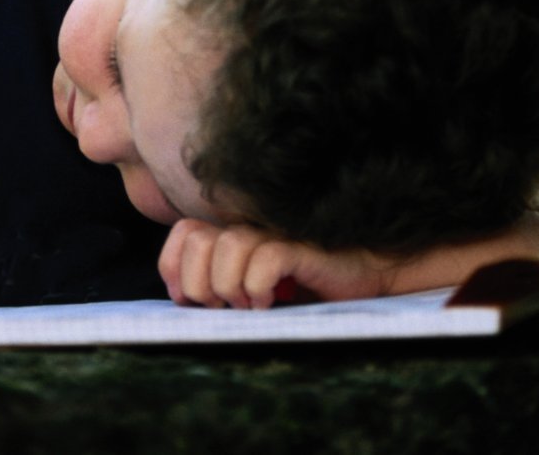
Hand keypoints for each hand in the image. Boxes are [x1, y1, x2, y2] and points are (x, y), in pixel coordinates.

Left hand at [158, 220, 394, 308]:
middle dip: (198, 282)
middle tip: (219, 309)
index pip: (184, 232)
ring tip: (246, 307)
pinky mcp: (303, 249)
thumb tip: (182, 303)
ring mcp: (276, 236)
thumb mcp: (251, 293)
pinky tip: (269, 303)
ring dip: (228, 285)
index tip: (186, 301)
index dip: (173, 266)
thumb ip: (219, 289)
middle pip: (197, 239)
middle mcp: (251, 230)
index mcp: (233, 236)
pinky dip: (259, 285)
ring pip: (229, 245)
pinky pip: (266, 258)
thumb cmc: (305, 292)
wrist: (365, 279)